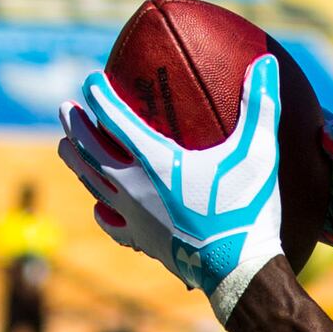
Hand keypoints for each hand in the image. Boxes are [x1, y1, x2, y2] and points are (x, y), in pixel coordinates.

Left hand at [60, 54, 290, 317]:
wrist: (238, 271)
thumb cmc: (246, 208)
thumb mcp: (257, 152)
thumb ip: (260, 105)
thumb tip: (267, 60)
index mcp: (156, 161)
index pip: (114, 119)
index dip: (100, 96)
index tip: (92, 80)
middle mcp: (134, 187)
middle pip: (90, 150)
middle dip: (75, 126)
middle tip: (65, 109)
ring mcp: (134, 216)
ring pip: (92, 183)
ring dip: (76, 160)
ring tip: (64, 146)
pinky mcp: (141, 241)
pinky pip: (110, 222)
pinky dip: (100, 209)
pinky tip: (100, 206)